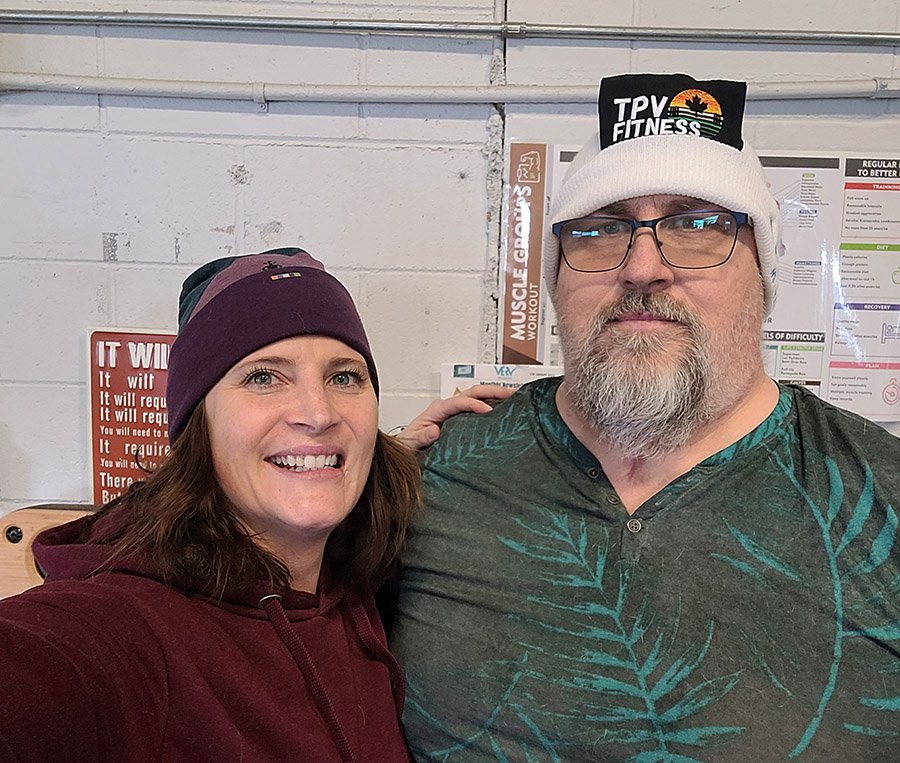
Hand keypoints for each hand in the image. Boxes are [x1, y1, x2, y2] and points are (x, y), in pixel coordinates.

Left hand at [393, 384, 514, 449]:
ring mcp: (455, 410)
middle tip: (511, 393)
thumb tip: (434, 431)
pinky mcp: (461, 417)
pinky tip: (505, 408)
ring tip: (514, 396)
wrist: (407, 449)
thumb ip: (421, 437)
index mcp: (436, 410)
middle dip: (492, 391)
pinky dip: (492, 404)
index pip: (458, 402)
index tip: (487, 411)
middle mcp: (447, 406)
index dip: (474, 405)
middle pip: (472, 392)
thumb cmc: (409, 445)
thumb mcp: (411, 443)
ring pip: (477, 395)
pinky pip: (478, 406)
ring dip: (495, 394)